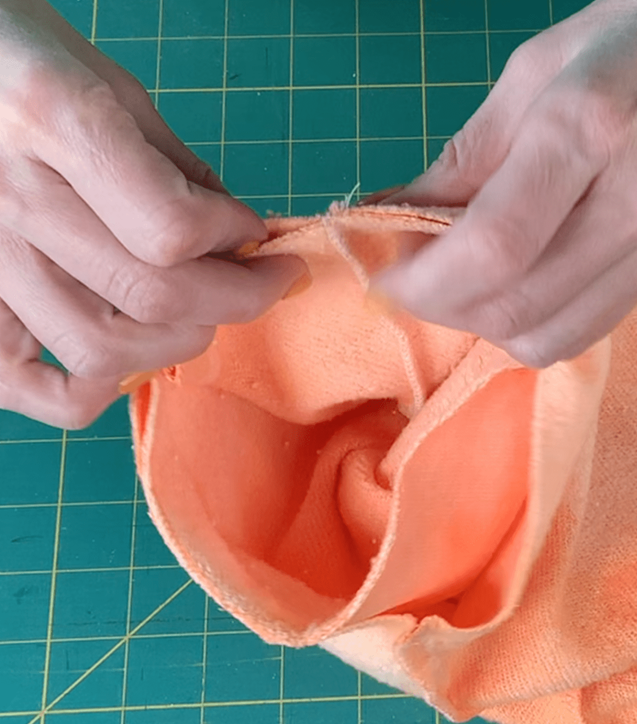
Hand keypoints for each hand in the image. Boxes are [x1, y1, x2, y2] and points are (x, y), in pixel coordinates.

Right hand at [0, 0, 303, 427]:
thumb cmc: (26, 63)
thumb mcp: (114, 87)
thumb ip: (178, 168)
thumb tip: (241, 238)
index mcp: (54, 120)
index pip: (173, 228)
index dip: (236, 239)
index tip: (255, 234)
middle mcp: (11, 197)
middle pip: (152, 296)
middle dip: (236, 298)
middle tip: (257, 279)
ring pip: (102, 351)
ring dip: (176, 342)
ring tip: (196, 313)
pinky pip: (31, 389)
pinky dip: (90, 391)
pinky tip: (124, 352)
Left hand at [374, 0, 636, 367]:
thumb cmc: (629, 37)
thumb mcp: (530, 73)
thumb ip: (461, 160)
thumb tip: (393, 217)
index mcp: (588, 130)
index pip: (491, 249)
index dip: (423, 280)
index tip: (387, 275)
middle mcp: (636, 201)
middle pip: (514, 307)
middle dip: (442, 308)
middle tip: (415, 280)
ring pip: (547, 339)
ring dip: (484, 324)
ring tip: (463, 283)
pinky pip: (581, 332)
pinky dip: (529, 325)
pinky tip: (513, 286)